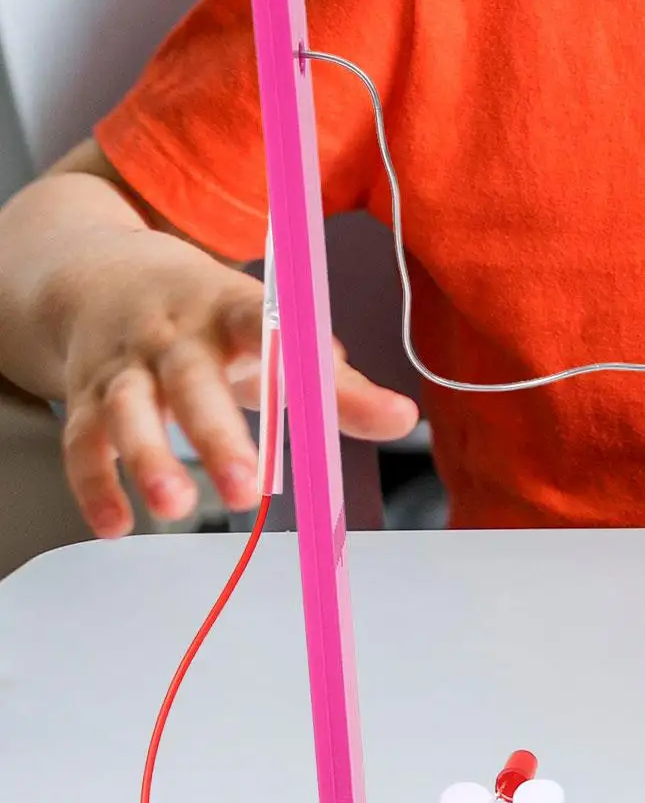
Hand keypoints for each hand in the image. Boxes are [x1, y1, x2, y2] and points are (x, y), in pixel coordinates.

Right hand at [59, 233, 416, 538]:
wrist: (101, 276)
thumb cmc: (212, 318)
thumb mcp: (274, 337)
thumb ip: (337, 383)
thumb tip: (404, 419)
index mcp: (230, 310)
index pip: (261, 322)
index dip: (288, 348)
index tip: (318, 374)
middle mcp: (172, 335)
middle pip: (192, 381)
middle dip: (217, 435)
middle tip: (247, 489)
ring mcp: (123, 365)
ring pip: (127, 410)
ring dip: (149, 459)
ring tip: (175, 507)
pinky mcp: (83, 396)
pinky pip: (82, 442)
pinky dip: (95, 485)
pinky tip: (116, 526)